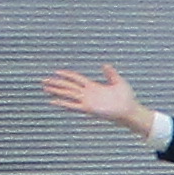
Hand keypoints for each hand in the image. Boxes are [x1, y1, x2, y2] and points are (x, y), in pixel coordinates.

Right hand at [43, 64, 162, 138]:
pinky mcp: (88, 109)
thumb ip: (110, 73)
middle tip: (44, 81)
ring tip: (45, 88)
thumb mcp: (118, 81)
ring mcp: (87, 101)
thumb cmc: (126, 98)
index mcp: (93, 86)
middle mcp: (87, 94)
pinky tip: (53, 101)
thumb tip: (104, 64)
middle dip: (56, 83)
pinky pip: (72, 106)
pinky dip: (62, 103)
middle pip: (68, 86)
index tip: (56, 72)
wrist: (129, 110)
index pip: (76, 79)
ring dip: (56, 91)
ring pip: (68, 94)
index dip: (67, 75)